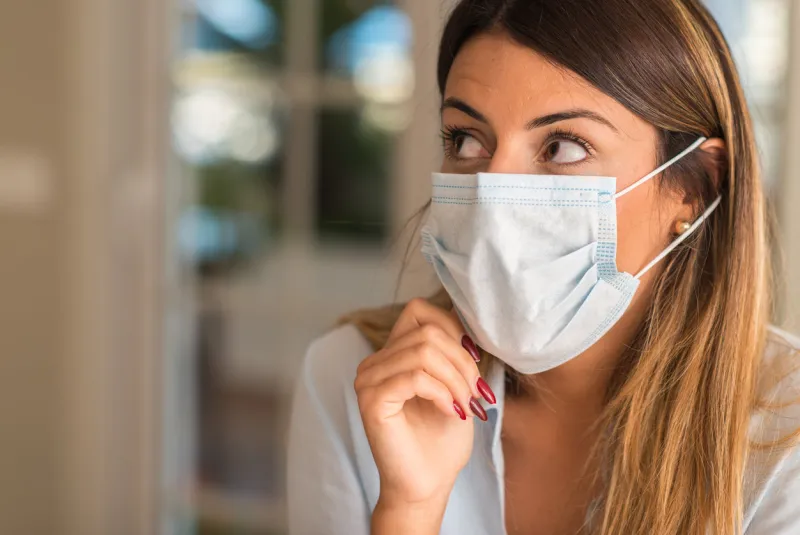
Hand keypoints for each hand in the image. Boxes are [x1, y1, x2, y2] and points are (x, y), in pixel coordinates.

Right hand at [354, 298, 494, 531]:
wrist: (428, 484)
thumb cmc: (441, 439)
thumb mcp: (455, 385)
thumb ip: (453, 353)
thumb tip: (466, 324)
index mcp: (391, 355)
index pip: (419, 311)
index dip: (453, 330)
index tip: (473, 366)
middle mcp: (374, 363)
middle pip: (427, 332)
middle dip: (462, 361)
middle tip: (474, 394)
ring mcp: (368, 381)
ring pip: (423, 352)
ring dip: (456, 379)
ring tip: (464, 404)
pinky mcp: (372, 401)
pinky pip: (414, 377)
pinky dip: (442, 392)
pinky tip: (450, 412)